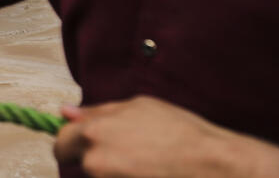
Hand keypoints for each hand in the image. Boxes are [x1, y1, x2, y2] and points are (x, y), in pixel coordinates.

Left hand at [53, 96, 268, 176]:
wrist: (217, 167)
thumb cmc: (182, 133)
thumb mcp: (140, 108)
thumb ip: (97, 112)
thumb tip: (64, 111)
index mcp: (94, 132)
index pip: (61, 142)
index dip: (72, 143)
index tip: (86, 145)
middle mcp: (95, 161)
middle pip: (74, 162)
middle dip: (87, 159)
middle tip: (118, 157)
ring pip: (97, 175)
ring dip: (108, 172)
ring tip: (142, 166)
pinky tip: (149, 174)